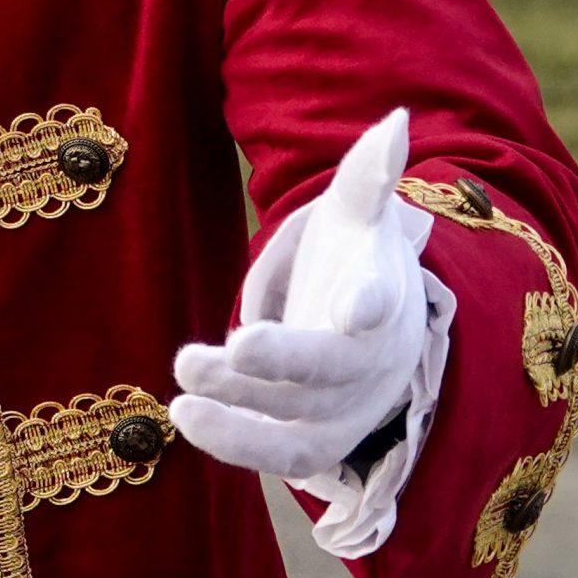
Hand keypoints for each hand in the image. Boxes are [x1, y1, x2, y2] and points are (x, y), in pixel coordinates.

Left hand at [169, 109, 431, 482]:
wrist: (375, 328)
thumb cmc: (357, 259)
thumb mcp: (360, 211)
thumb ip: (370, 173)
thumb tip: (396, 120)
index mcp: (383, 296)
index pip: (382, 300)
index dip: (372, 302)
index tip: (356, 304)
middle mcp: (371, 362)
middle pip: (332, 370)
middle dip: (283, 362)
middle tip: (227, 347)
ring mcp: (347, 408)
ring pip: (303, 427)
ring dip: (243, 421)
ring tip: (181, 402)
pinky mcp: (319, 439)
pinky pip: (282, 457)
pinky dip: (237, 445)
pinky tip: (186, 419)